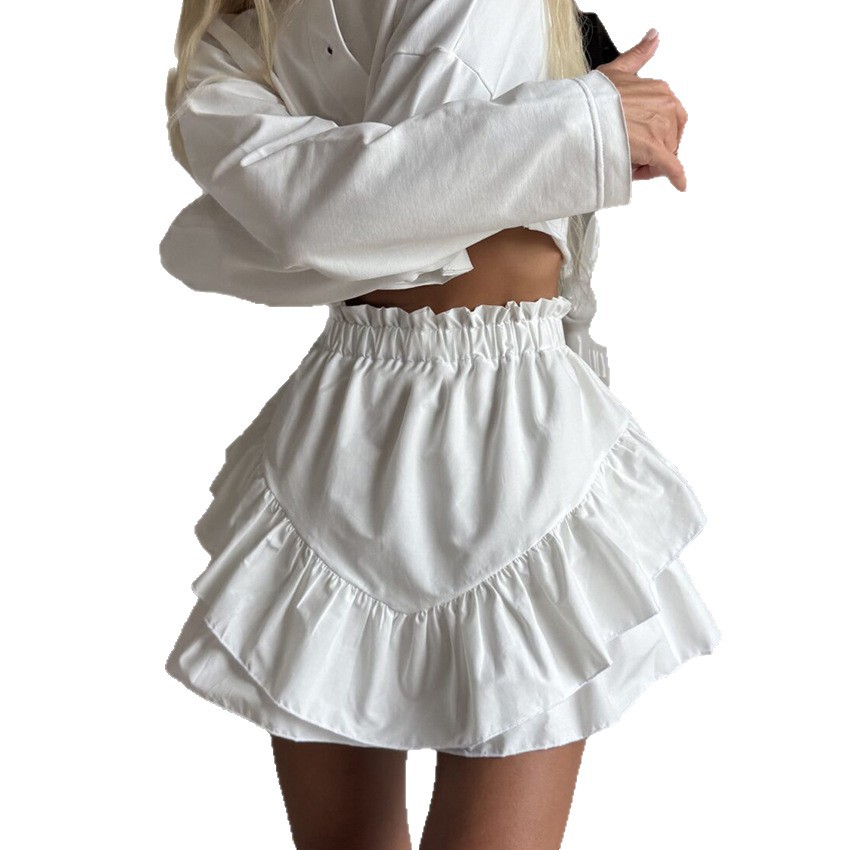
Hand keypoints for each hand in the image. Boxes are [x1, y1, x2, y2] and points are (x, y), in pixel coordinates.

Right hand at [596, 30, 688, 190]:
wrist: (583, 116)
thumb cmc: (595, 97)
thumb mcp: (619, 69)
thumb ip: (639, 54)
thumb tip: (654, 38)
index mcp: (660, 91)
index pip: (669, 118)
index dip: (654, 133)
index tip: (639, 140)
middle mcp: (666, 108)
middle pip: (668, 138)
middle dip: (653, 150)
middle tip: (630, 155)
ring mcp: (661, 130)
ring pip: (664, 155)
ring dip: (649, 163)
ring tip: (626, 161)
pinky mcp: (657, 152)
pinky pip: (672, 168)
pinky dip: (676, 177)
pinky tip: (679, 184)